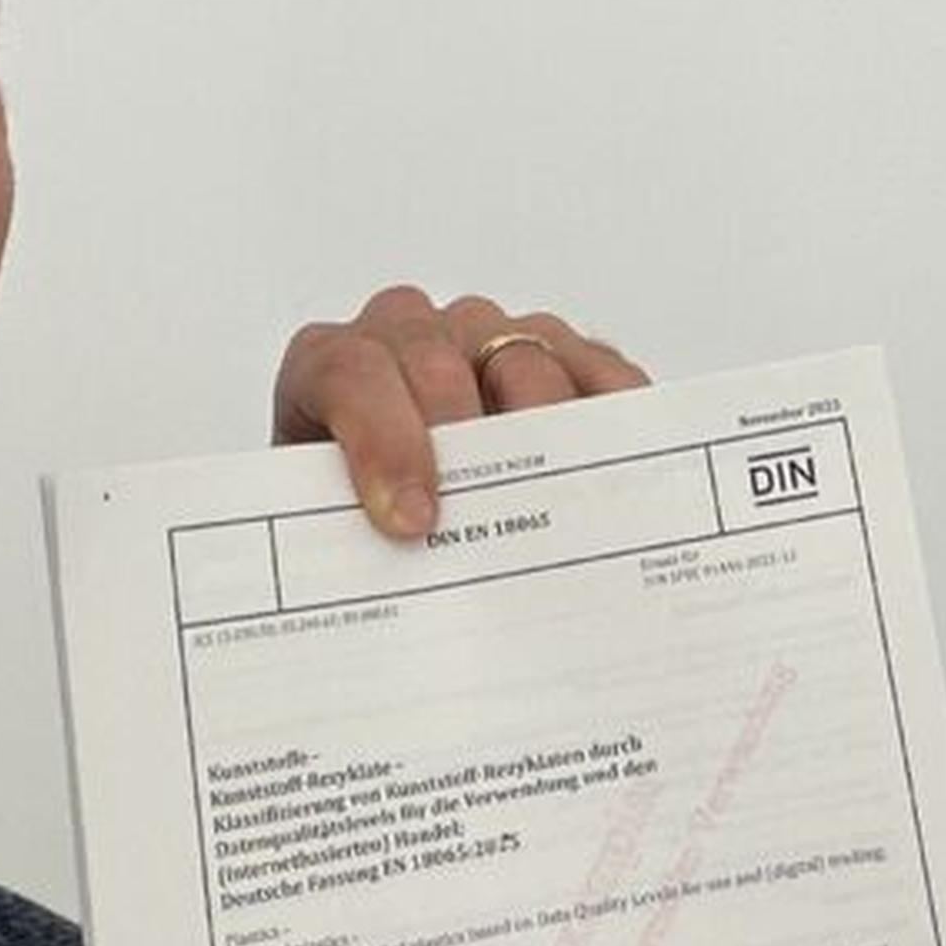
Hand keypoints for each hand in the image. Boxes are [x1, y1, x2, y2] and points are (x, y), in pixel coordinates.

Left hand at [271, 287, 648, 541]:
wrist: (385, 497)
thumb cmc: (353, 510)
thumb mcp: (326, 526)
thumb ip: (337, 547)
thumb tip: (367, 613)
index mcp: (330, 367)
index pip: (350, 374)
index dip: (383, 442)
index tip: (410, 521)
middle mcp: (409, 333)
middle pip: (436, 360)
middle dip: (463, 443)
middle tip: (492, 519)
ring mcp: (487, 332)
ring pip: (521, 355)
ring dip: (541, 430)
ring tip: (564, 507)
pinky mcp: (560, 349)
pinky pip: (594, 364)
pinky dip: (609, 413)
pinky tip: (619, 467)